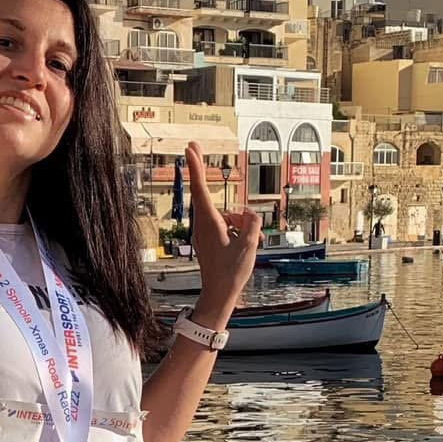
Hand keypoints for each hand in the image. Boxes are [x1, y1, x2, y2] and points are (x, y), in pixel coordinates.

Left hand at [185, 143, 261, 316]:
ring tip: (249, 240)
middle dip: (201, 171)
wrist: (219, 295)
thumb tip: (248, 214)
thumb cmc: (231, 273)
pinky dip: (236, 228)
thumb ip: (252, 223)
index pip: (202, 189)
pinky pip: (224, 224)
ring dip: (237, 219)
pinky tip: (245, 242)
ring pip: (222, 212)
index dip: (197, 167)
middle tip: (193, 146)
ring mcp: (205, 232)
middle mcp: (203, 225)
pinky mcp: (209, 239)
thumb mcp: (249, 246)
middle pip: (203, 192)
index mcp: (210, 223)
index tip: (190, 149)